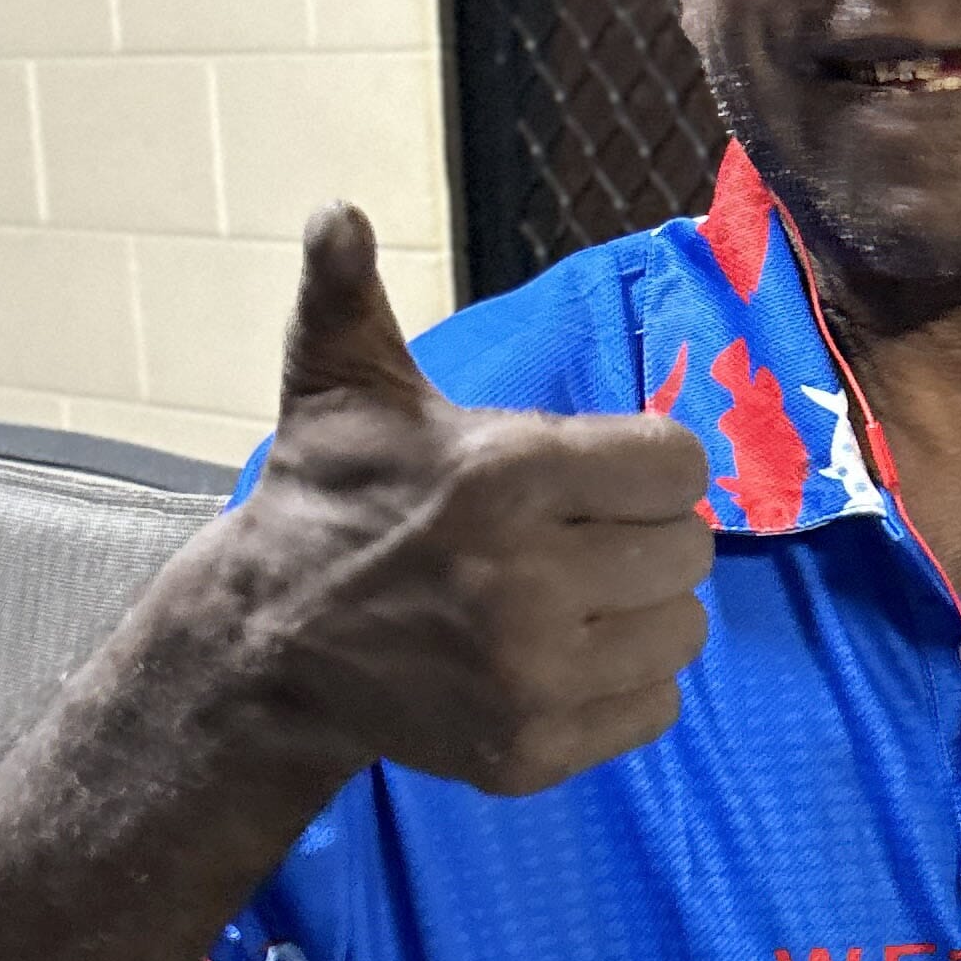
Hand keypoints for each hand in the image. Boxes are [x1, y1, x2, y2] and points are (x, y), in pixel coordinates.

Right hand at [232, 204, 714, 796]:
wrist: (271, 645)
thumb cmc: (330, 500)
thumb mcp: (338, 389)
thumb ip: (351, 296)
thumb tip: (336, 213)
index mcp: (504, 476)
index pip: (679, 464)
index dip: (648, 465)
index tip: (601, 473)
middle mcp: (529, 580)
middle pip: (690, 548)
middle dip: (647, 534)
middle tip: (587, 536)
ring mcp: (534, 675)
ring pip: (683, 630)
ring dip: (647, 610)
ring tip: (583, 596)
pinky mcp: (536, 748)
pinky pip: (655, 707)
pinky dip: (627, 683)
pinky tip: (569, 656)